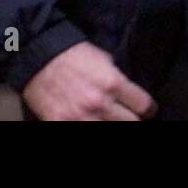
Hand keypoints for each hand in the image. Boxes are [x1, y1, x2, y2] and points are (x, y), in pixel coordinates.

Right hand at [22, 41, 156, 120]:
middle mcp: (99, 103)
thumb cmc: (73, 55)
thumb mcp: (104, 60)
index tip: (147, 110)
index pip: (143, 105)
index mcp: (112, 82)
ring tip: (110, 119)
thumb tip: (130, 94)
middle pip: (131, 123)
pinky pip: (82, 131)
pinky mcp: (61, 124)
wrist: (39, 58)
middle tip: (130, 117)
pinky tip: (91, 121)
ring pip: (110, 130)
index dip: (148, 109)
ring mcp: (79, 117)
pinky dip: (89, 126)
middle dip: (133, 120)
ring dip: (112, 124)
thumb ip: (118, 79)